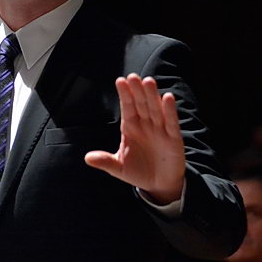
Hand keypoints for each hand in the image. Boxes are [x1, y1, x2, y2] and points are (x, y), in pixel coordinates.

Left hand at [85, 73, 185, 204]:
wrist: (160, 184)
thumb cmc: (138, 172)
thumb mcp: (119, 168)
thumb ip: (105, 161)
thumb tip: (87, 158)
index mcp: (130, 127)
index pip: (127, 107)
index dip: (124, 95)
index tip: (120, 81)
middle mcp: (145, 125)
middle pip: (141, 104)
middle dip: (137, 91)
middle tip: (133, 77)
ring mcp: (160, 130)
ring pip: (155, 110)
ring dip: (153, 96)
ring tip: (148, 82)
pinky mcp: (173, 138)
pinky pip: (171, 122)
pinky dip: (170, 111)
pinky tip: (168, 98)